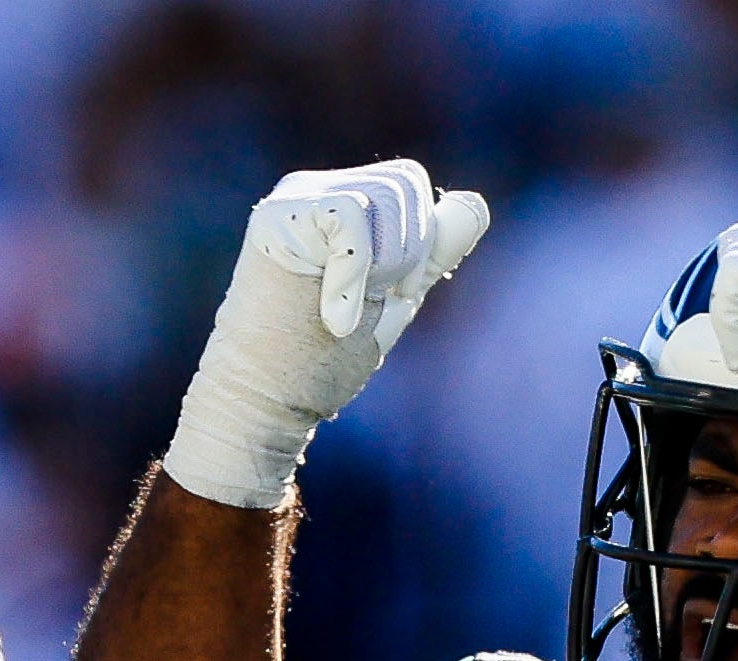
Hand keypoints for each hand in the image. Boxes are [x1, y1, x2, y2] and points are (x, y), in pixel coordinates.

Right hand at [164, 159, 491, 509]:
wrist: (264, 401)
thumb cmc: (319, 361)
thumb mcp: (391, 300)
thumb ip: (429, 256)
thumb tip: (473, 205)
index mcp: (341, 205)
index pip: (408, 186)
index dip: (419, 241)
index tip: (395, 296)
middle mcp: (314, 190)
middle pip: (403, 182)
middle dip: (407, 253)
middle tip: (369, 307)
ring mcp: (293, 199)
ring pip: (384, 195)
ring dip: (383, 267)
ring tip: (345, 313)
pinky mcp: (276, 217)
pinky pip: (349, 213)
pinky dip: (355, 272)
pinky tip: (336, 315)